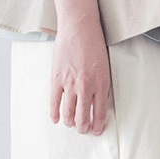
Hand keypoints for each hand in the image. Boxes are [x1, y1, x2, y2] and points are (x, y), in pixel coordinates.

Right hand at [50, 14, 112, 134]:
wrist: (79, 28)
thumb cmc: (94, 44)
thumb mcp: (104, 67)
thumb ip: (101, 85)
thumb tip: (96, 103)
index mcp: (102, 84)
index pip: (100, 113)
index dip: (98, 126)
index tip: (96, 130)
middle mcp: (86, 87)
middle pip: (84, 117)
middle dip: (83, 128)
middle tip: (83, 130)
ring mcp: (70, 84)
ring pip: (69, 113)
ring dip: (70, 122)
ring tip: (71, 124)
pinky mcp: (57, 78)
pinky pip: (55, 101)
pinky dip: (55, 113)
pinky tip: (56, 119)